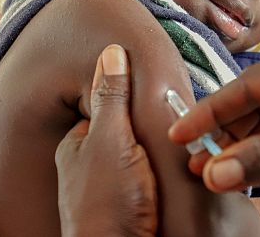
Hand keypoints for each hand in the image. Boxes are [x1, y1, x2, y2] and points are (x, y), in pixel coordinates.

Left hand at [55, 44, 157, 236]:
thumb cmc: (109, 204)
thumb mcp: (112, 140)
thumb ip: (112, 97)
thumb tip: (112, 51)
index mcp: (78, 144)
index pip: (110, 106)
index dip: (136, 100)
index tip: (161, 95)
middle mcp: (88, 166)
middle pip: (128, 131)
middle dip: (152, 128)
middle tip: (176, 128)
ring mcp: (108, 188)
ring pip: (142, 156)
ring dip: (161, 154)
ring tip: (181, 152)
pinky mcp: (129, 207)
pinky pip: (151, 180)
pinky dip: (164, 175)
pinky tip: (176, 175)